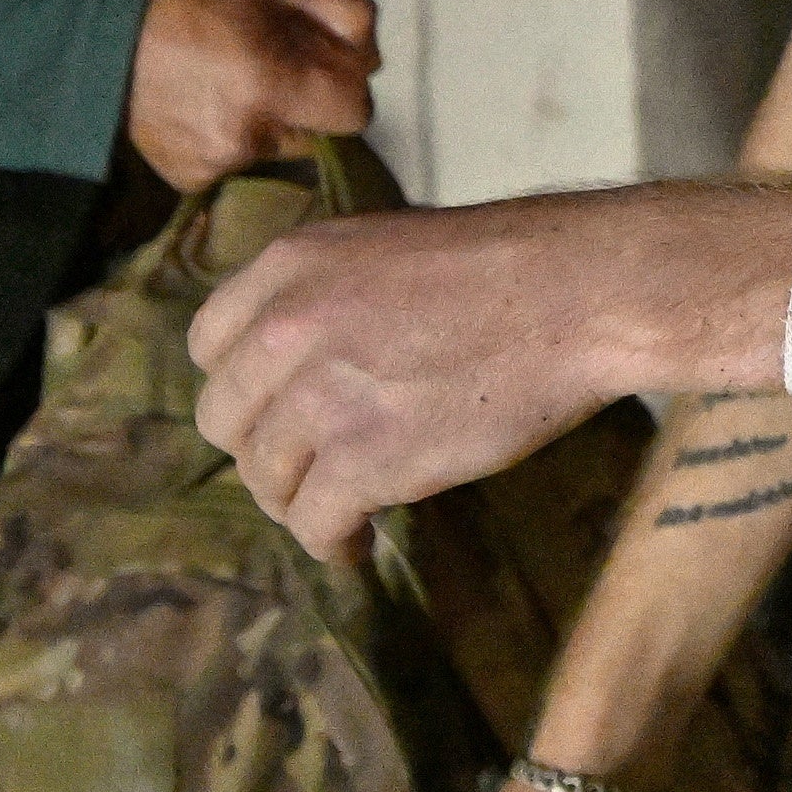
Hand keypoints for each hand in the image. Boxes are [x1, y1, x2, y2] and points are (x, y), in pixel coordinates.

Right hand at [129, 0, 380, 191]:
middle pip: (316, 134)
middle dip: (305, 102)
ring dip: (268, 122)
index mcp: (272, 85)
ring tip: (227, 81)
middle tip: (267, 65)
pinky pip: (235, 164)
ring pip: (275, 150)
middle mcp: (245, 137)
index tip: (319, 62)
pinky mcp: (187, 178)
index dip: (345, 84)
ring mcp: (213, 164)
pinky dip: (230, 140)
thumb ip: (344, 12)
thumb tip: (374, 58)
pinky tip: (202, 106)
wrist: (97, 30)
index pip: (354, 113)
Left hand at [186, 181, 791, 561]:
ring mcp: (321, 398)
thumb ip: (331, 295)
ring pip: (266, 479)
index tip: (275, 409)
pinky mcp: (366, 460)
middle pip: (226, 420)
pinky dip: (331, 542)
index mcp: (289, 266)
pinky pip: (314, 523)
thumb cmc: (512, 266)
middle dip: (263, 451)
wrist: (582, 294)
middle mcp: (285, 330)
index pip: (209, 346)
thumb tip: (308, 358)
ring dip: (298, 501)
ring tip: (338, 511)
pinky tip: (356, 544)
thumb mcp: (390, 248)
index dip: (243, 387)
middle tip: (309, 467)